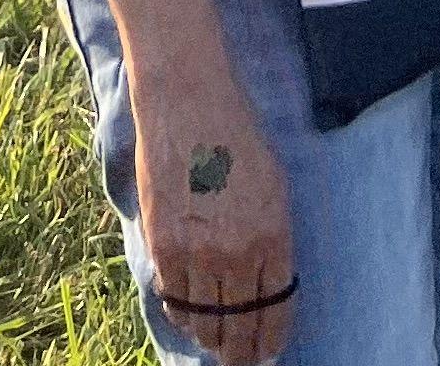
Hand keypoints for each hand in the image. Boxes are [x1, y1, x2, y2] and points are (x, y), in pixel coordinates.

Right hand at [131, 98, 295, 362]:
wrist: (188, 99)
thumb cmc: (237, 134)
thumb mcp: (274, 185)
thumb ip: (272, 239)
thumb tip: (268, 285)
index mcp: (274, 236)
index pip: (275, 312)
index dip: (270, 340)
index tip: (267, 353)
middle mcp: (238, 253)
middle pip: (239, 329)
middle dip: (241, 353)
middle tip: (239, 360)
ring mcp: (198, 253)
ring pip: (204, 322)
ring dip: (210, 336)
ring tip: (213, 339)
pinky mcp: (163, 246)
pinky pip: (174, 299)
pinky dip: (182, 312)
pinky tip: (189, 312)